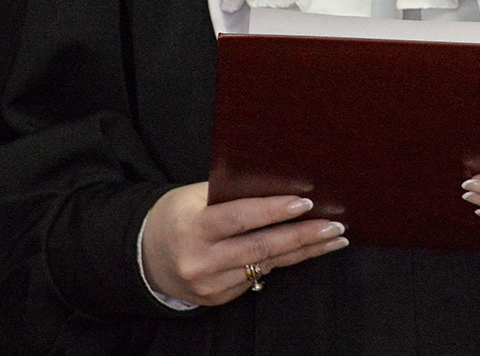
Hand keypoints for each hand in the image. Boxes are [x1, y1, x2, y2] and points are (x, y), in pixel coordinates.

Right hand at [141, 182, 347, 305]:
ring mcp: (210, 284)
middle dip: (303, 236)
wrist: (144, 258)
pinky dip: (284, 261)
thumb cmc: (176, 217)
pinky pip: (259, 276)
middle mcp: (201, 260)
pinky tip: (307, 250)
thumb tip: (279, 182)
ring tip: (334, 238)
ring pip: (267, 264)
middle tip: (335, 226)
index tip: (305, 203)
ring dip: (305, 251)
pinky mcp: (219, 298)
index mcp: (193, 227)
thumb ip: (230, 192)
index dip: (273, 211)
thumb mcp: (194, 197)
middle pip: (261, 247)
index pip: (239, 218)